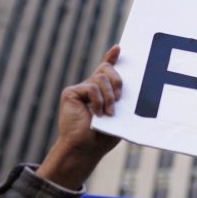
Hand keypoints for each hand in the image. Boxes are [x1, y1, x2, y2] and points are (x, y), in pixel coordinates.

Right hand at [37, 46, 122, 188]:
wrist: (85, 148)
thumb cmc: (103, 136)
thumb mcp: (117, 115)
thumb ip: (119, 99)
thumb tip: (125, 89)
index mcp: (102, 92)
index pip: (106, 69)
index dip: (111, 58)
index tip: (119, 49)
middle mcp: (90, 87)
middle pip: (107, 69)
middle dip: (118, 81)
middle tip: (120, 99)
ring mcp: (80, 89)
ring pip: (101, 78)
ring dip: (109, 97)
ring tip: (109, 113)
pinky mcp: (71, 92)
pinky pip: (91, 87)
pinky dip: (98, 100)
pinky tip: (97, 113)